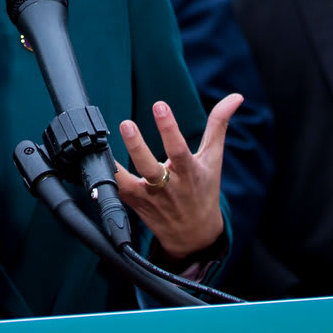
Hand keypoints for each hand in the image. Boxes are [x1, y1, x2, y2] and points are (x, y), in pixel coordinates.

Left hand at [115, 94, 244, 258]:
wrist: (194, 234)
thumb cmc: (204, 190)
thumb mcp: (214, 158)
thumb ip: (219, 125)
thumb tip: (236, 97)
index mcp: (189, 173)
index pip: (178, 149)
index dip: (169, 128)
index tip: (159, 106)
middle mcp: (169, 187)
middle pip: (150, 168)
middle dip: (137, 147)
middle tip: (126, 124)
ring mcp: (149, 197)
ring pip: (129, 182)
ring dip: (116, 166)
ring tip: (103, 145)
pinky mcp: (134, 202)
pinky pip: (117, 189)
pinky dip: (106, 176)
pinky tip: (96, 159)